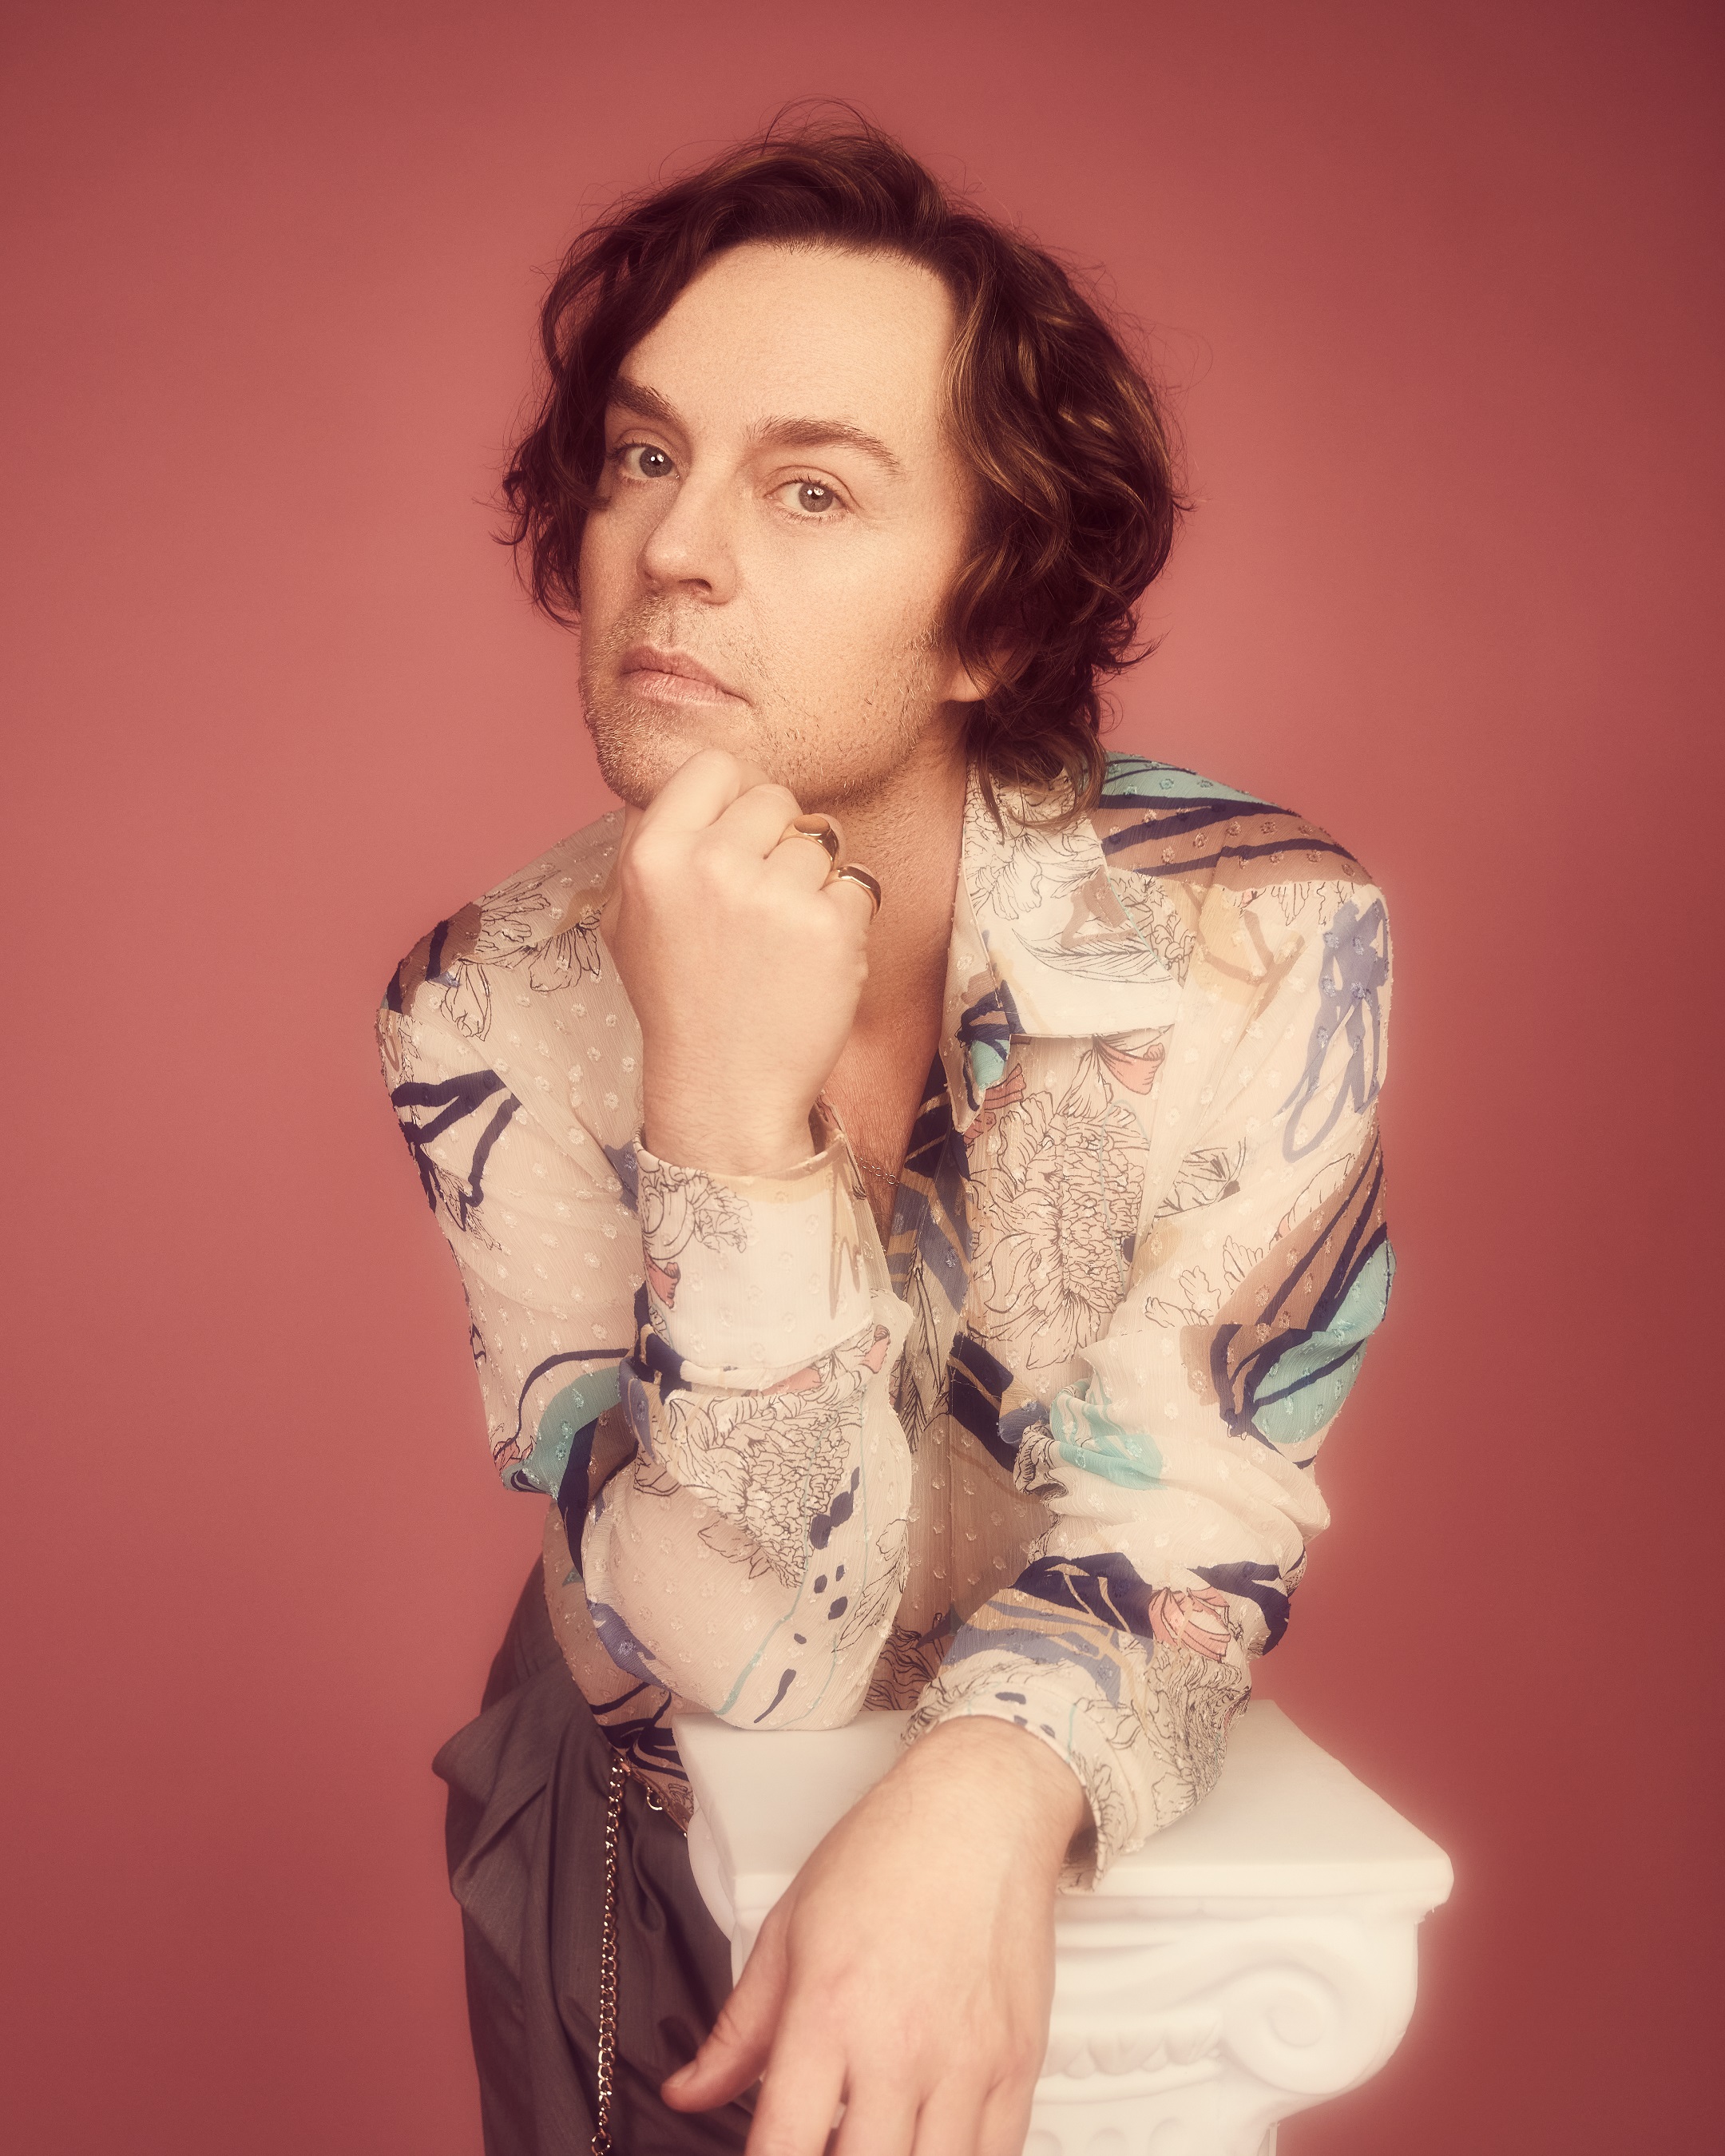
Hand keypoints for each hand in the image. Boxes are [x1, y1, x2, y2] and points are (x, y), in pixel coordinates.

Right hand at [602, 748, 877, 1175]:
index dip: (735, 798)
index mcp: (654, 856)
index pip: (716, 766)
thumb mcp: (626, 920)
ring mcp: (774, 894)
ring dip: (814, 882)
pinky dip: (846, 918)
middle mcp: (711, 864)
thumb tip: (676, 788)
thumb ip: (644, 845)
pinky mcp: (830, 926)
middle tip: (761, 905)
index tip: (738, 839)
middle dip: (779, 841)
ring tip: (783, 941)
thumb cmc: (679, 1005)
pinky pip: (857, 883)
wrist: (725, 1089)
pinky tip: (812, 960)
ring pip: (822, 840)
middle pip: (776, 798)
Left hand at [663, 1718, 1087, 2155]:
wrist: (979, 1808)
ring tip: (871, 2140)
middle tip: (821, 2146)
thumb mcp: (788, 1931)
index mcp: (827, 2012)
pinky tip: (925, 2143)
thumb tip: (688, 2091)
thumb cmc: (885, 1854)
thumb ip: (738, 2030)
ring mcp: (966, 2062)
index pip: (783, 2146)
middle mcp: (898, 2046)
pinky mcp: (1017, 2065)